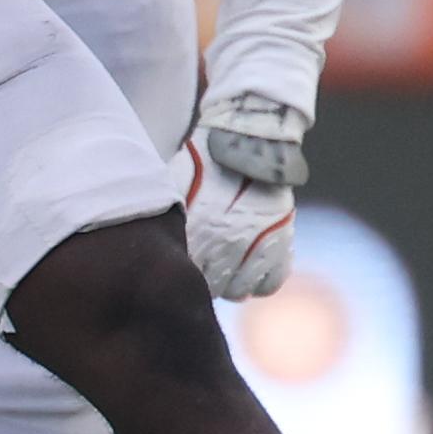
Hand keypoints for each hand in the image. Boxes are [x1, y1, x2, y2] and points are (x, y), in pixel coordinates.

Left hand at [182, 92, 309, 299]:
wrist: (249, 141)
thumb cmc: (204, 161)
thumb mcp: (175, 186)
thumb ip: (168, 218)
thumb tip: (151, 240)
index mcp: (197, 232)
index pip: (185, 274)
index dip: (183, 271)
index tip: (182, 264)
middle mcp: (225, 245)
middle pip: (210, 288)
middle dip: (205, 278)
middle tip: (205, 264)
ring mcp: (256, 247)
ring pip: (238, 292)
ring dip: (231, 283)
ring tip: (226, 267)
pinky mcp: (281, 244)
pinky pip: (269, 284)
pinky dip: (260, 281)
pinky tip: (251, 269)